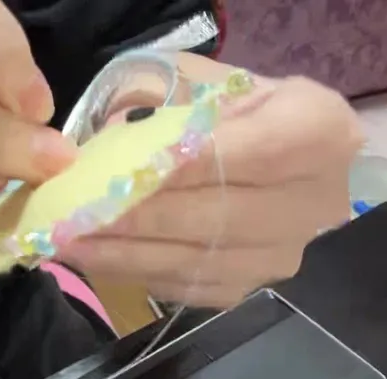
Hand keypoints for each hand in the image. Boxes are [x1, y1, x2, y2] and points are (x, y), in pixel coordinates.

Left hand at [55, 56, 361, 307]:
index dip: (182, 167)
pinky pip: (189, 288)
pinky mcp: (253, 288)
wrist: (287, 162)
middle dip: (135, 218)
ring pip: (196, 261)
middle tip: (73, 216)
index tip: (120, 173)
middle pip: (215, 216)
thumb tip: (104, 141)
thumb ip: (166, 99)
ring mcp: (284, 255)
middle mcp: (314, 202)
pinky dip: (137, 274)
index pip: (247, 153)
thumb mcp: (212, 83)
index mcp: (318, 132)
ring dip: (124, 256)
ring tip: (67, 243)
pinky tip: (95, 259)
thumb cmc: (242, 111)